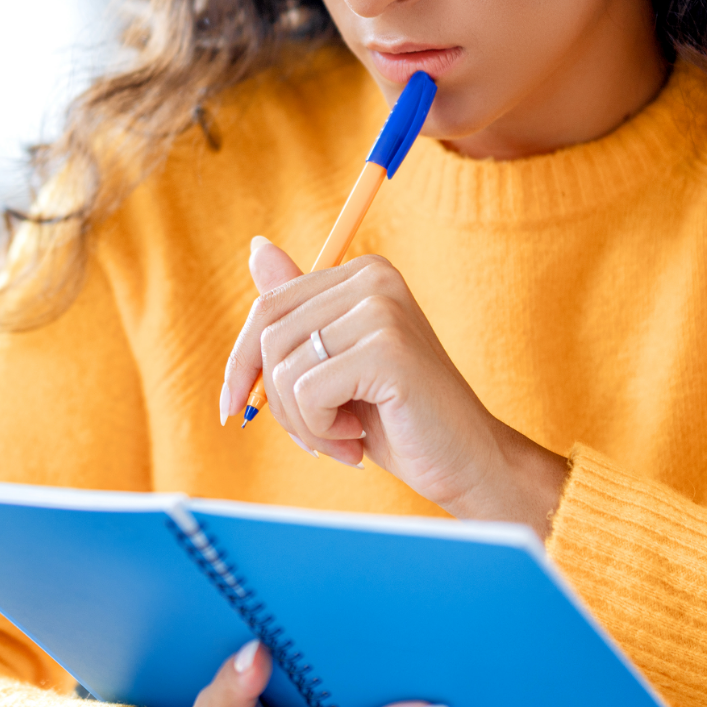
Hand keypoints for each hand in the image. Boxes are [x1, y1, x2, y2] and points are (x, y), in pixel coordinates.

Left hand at [223, 238, 566, 535]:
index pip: (269, 307)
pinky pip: (307, 393)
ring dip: (303, 423)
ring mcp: (383, 309)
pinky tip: (357, 439)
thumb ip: (298, 312)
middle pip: (270, 336)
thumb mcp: (335, 363)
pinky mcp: (387, 348)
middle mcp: (374, 278)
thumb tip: (256, 246)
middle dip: (277, 401)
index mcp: (363, 274)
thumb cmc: (398, 418)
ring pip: (284, 369)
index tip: (238, 406)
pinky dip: (321, 432)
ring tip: (345, 438)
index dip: (243, 363)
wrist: (468, 461)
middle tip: (317, 435)